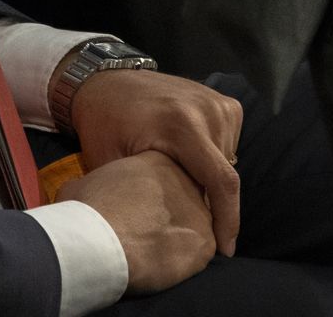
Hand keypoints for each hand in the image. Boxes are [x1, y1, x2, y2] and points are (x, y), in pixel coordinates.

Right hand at [59, 150, 216, 293]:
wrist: (100, 241)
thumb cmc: (87, 210)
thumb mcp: (81, 185)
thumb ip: (96, 185)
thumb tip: (86, 192)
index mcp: (158, 159)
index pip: (163, 179)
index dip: (147, 200)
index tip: (132, 213)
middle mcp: (187, 180)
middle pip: (182, 200)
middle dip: (167, 217)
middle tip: (143, 233)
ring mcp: (200, 211)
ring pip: (192, 227)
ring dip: (176, 240)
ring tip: (151, 254)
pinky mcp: (206, 242)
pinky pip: (199, 255)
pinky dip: (183, 264)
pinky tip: (161, 267)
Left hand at [66, 67, 243, 255]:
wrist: (105, 83)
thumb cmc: (103, 126)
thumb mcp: (114, 164)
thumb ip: (148, 193)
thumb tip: (171, 231)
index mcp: (181, 124)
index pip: (221, 180)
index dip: (228, 219)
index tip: (225, 250)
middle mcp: (207, 110)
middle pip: (224, 175)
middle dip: (210, 203)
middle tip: (183, 215)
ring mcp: (217, 102)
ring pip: (229, 161)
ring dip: (211, 180)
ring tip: (179, 185)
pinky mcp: (223, 102)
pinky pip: (227, 144)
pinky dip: (213, 160)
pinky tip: (187, 163)